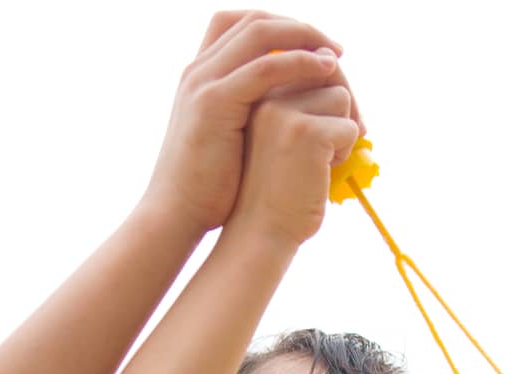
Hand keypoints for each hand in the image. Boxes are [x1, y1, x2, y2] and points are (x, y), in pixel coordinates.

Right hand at [143, 11, 361, 234]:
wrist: (176, 214)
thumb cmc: (208, 187)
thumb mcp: (226, 138)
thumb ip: (247, 116)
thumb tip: (287, 113)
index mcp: (200, 75)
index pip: (243, 24)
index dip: (284, 26)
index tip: (316, 46)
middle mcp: (199, 71)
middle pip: (256, 21)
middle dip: (300, 28)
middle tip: (335, 48)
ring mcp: (204, 84)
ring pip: (261, 35)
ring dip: (305, 39)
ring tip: (336, 59)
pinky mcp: (215, 104)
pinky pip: (265, 68)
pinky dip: (299, 63)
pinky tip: (324, 74)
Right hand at [225, 73, 358, 247]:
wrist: (257, 231)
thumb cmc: (275, 190)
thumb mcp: (281, 138)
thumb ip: (302, 106)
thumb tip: (339, 74)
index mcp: (258, 94)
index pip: (309, 64)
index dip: (330, 90)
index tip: (331, 124)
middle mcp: (266, 96)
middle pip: (329, 72)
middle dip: (344, 105)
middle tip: (341, 141)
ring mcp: (284, 112)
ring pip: (341, 98)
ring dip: (342, 131)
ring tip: (320, 161)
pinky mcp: (306, 132)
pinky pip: (350, 128)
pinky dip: (346, 153)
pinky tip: (321, 173)